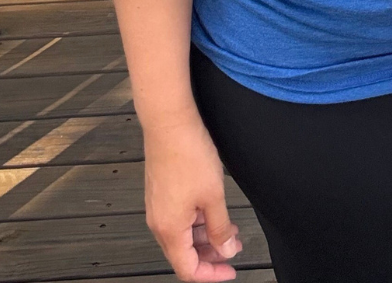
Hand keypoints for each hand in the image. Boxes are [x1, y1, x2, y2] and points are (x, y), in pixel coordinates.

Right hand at [143, 115, 242, 281]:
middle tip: (234, 247)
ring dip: (206, 235)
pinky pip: (179, 218)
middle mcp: (159, 223)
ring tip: (229, 227)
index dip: (211, 274)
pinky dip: (197, 220)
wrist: (169, 123)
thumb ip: (220, 228)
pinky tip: (213, 210)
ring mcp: (157, 207)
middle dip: (211, 254)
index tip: (230, 270)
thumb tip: (227, 251)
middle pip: (184, 254)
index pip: (187, 269)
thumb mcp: (213, 196)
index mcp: (169, 230)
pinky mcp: (160, 193)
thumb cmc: (189, 155)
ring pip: (182, 235)